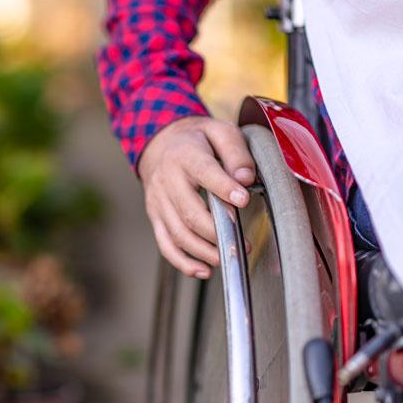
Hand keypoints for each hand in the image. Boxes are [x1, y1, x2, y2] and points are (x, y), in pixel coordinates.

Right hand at [138, 116, 254, 278]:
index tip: (243, 200)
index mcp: (185, 156)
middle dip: (217, 232)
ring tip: (228, 257)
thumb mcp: (220, 132)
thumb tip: (245, 179)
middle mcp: (167, 180)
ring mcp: (159, 202)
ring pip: (178, 234)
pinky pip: (166, 244)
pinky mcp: (156, 217)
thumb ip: (236, 152)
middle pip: (190, 212)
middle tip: (242, 243)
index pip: (204, 172)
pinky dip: (183, 262)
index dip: (223, 188)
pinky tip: (203, 270)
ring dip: (204, 251)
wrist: (161, 144)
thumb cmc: (198, 141)